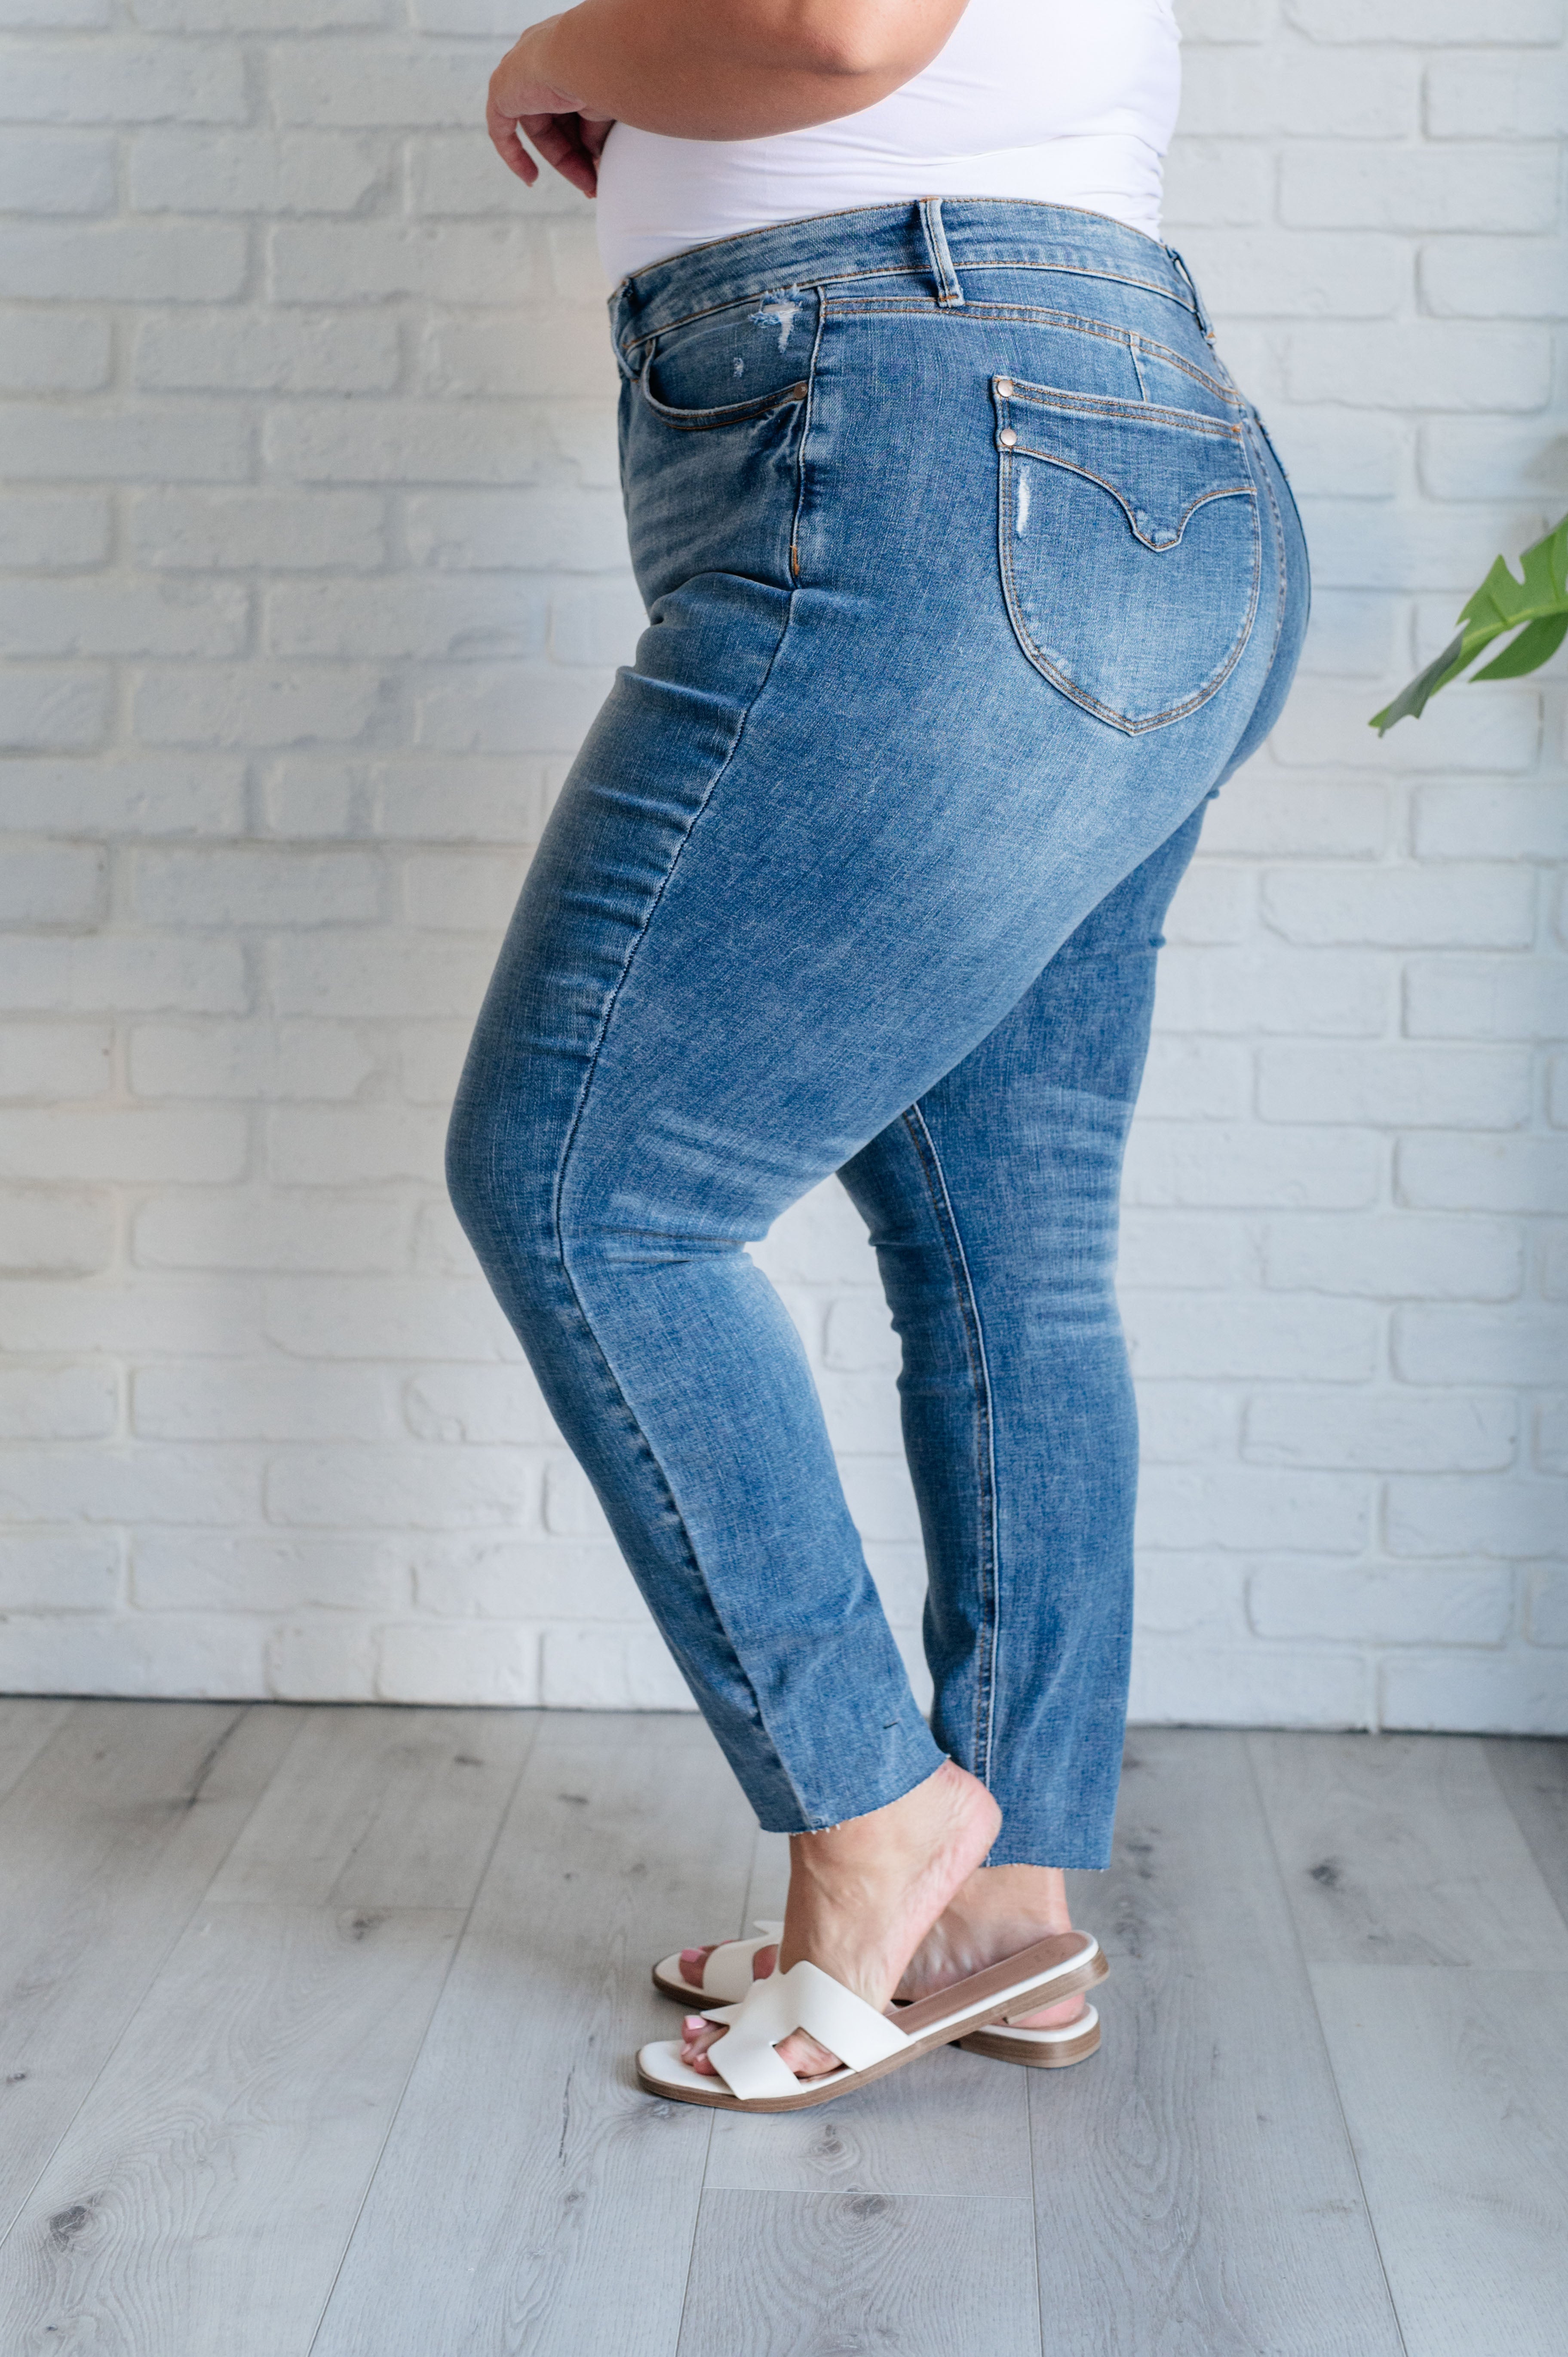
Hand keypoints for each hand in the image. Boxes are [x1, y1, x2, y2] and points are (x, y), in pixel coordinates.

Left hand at [487, 17, 614, 197]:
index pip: (574, 102)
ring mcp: (520, 71)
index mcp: (568, 54)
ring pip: (539, 128)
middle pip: (557, 120)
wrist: (589, 53)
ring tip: (588, 186)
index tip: (602, 163)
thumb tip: (595, 157)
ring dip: (564, 161)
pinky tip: (531, 179)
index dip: (587, 137)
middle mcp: (542, 58)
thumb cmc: (609, 71)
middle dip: (578, 156)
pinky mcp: (502, 88)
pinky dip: (513, 154)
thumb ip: (597, 129)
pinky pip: (501, 128)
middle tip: (597, 184)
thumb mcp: (608, 105)